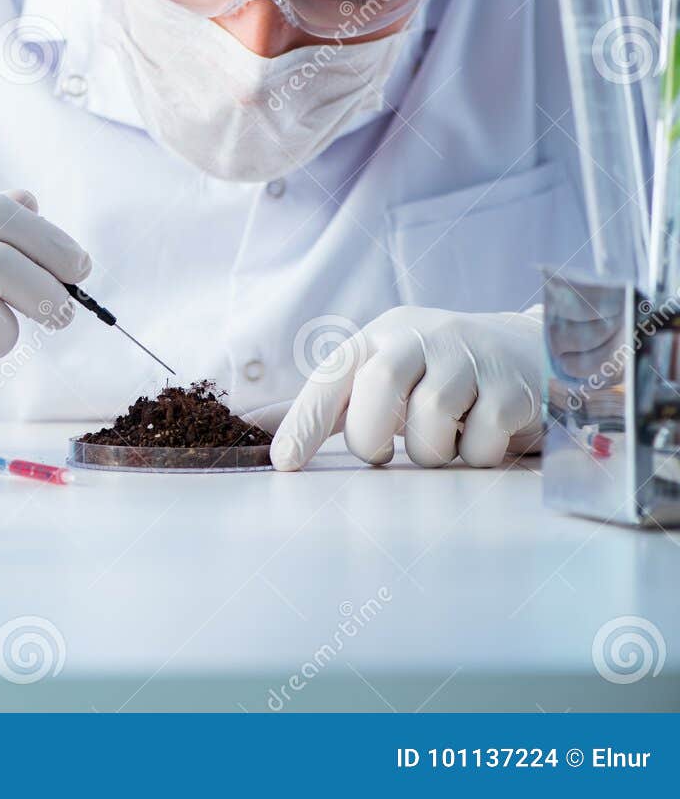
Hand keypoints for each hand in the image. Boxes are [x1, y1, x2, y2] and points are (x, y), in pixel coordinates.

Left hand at [271, 306, 542, 470]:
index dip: (305, 421)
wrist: (529, 350)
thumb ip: (334, 406)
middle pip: (379, 384)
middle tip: (380, 454)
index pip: (331, 377)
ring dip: (429, 449)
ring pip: (432, 416)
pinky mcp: (513, 386)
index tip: (285, 462)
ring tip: (442, 438)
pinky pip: (481, 440)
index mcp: (380, 337)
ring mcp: (471, 356)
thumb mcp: (385, 376)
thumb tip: (270, 438)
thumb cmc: (437, 374)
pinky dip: (474, 455)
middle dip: (370, 435)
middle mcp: (422, 336)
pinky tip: (483, 436)